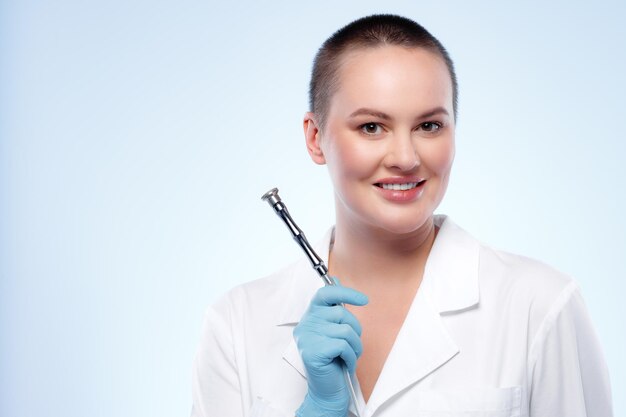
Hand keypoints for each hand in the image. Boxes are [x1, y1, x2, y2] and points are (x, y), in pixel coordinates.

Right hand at [294, 281, 367, 416]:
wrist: (327, 390)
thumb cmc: (333, 360)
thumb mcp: (333, 330)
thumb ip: (333, 307)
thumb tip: (336, 279)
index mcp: (310, 317)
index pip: (324, 293)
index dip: (345, 292)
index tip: (363, 300)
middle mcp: (305, 325)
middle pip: (341, 312)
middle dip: (355, 330)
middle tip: (351, 345)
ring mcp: (308, 338)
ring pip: (346, 330)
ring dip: (355, 346)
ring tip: (349, 355)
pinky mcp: (313, 351)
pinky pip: (343, 345)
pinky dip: (350, 356)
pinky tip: (344, 363)